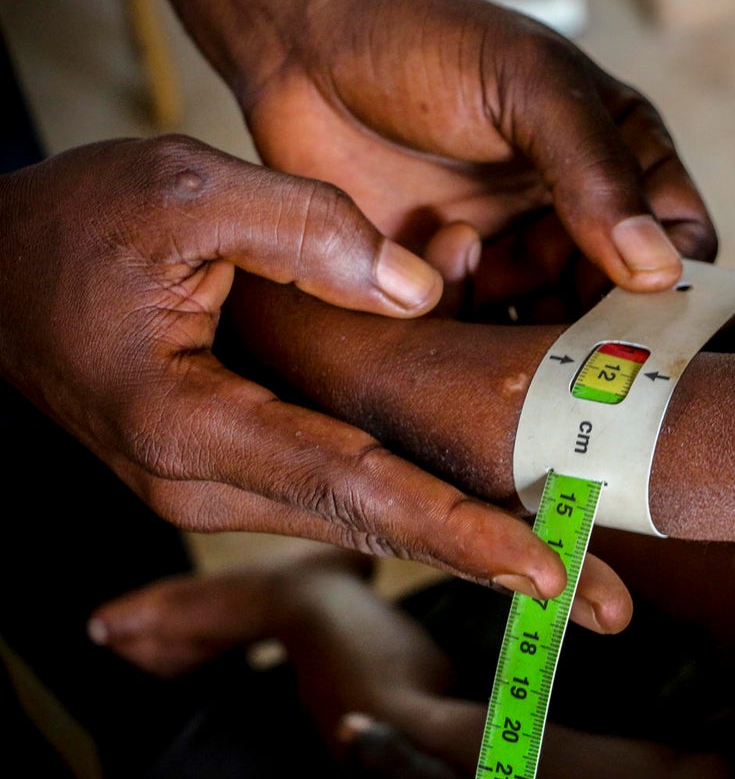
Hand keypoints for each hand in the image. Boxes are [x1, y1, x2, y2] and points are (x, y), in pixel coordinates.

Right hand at [0, 136, 615, 617]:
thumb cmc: (74, 227)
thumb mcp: (181, 193)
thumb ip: (304, 232)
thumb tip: (419, 291)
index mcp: (193, 426)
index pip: (353, 486)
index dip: (457, 526)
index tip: (547, 563)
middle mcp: (208, 483)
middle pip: (375, 525)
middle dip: (490, 560)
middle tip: (601, 599)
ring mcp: (220, 486)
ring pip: (364, 519)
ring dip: (466, 535)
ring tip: (574, 566)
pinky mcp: (237, 468)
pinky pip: (341, 492)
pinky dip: (418, 500)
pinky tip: (493, 510)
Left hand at [159, 0, 716, 299]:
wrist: (301, 48)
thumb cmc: (424, 39)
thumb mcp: (529, 87)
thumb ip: (596, 172)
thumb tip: (659, 269)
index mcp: (616, 155)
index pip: (681, 237)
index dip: (674, 282)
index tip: (642, 315)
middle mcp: (571, 213)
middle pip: (617, 302)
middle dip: (596, 327)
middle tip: (569, 350)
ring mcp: (510, 251)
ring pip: (548, 328)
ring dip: (524, 330)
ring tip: (485, 293)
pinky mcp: (449, 284)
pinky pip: (477, 334)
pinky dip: (463, 327)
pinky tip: (432, 272)